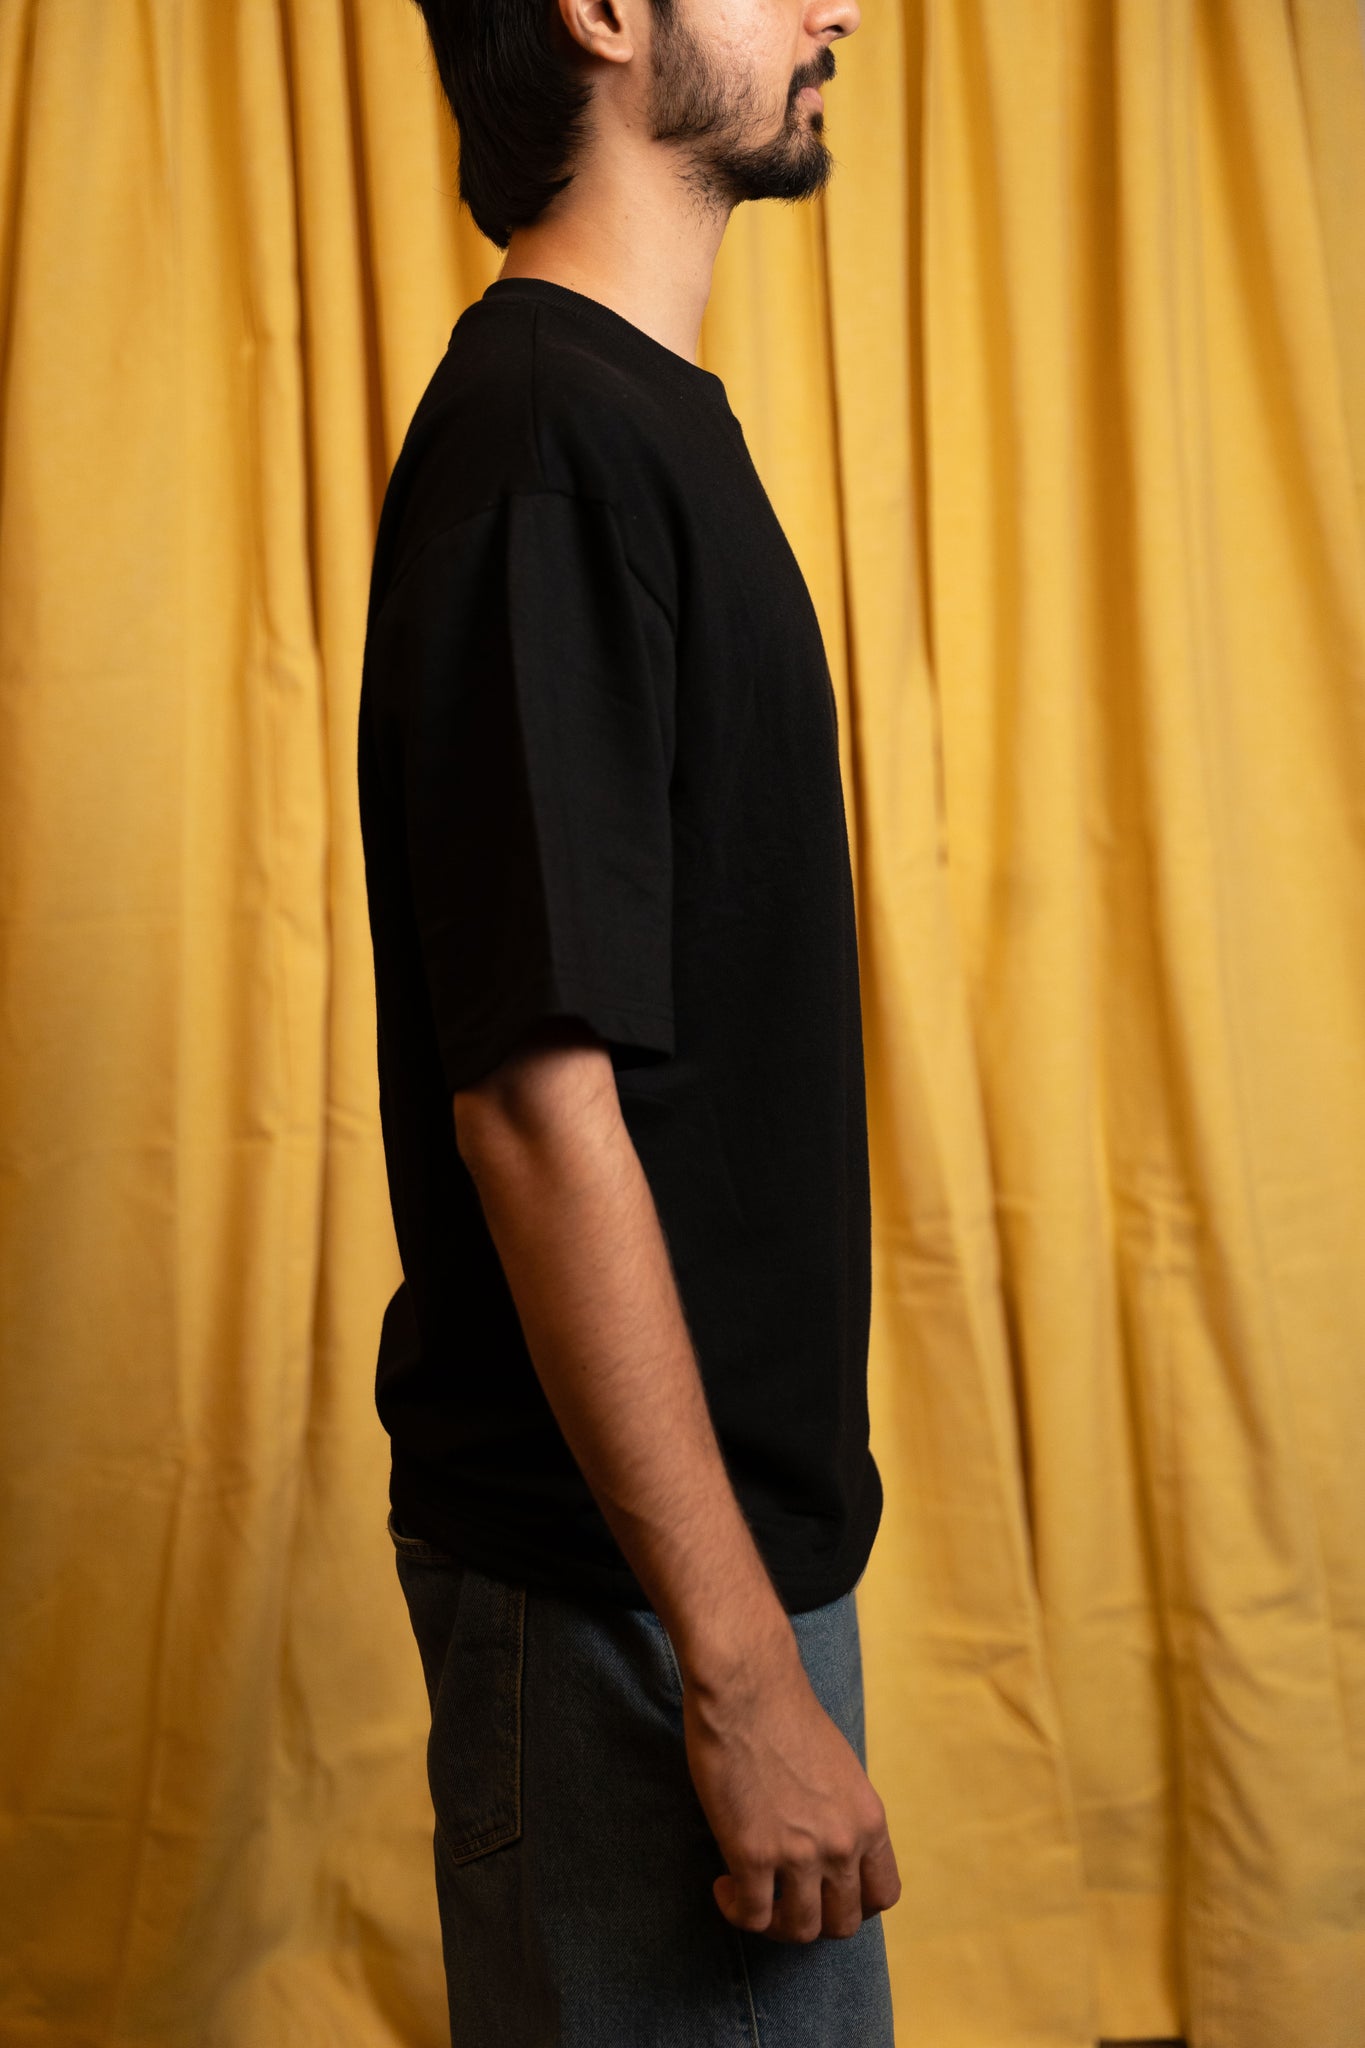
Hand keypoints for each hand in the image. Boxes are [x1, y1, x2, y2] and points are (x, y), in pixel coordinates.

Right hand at [680, 1646, 901, 1942]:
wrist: (747, 1686)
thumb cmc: (786, 1714)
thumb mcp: (841, 1768)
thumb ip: (843, 1813)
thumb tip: (829, 1846)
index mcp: (868, 1820)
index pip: (883, 1895)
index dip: (854, 1904)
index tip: (825, 1893)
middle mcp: (842, 1844)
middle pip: (843, 1922)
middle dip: (813, 1918)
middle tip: (783, 1897)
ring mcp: (798, 1854)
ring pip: (799, 1929)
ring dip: (774, 1922)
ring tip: (750, 1893)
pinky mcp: (752, 1854)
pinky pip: (751, 1915)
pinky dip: (736, 1910)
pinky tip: (723, 1885)